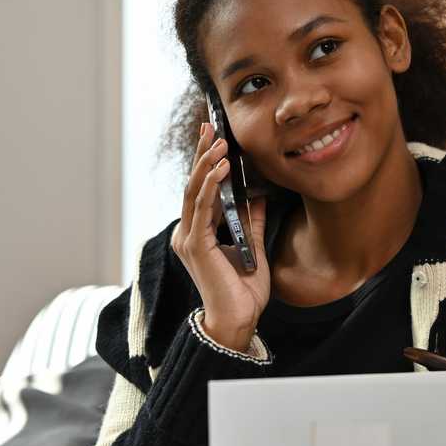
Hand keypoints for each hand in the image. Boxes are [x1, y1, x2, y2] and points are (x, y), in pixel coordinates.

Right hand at [170, 122, 269, 352]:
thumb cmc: (244, 290)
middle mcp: (188, 233)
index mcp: (199, 233)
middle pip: (194, 185)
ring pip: (195, 192)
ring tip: (218, 140)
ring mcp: (189, 239)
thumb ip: (250, 221)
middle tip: (210, 125)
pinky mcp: (196, 246)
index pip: (201, 190)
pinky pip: (203, 209)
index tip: (213, 136)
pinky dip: (212, 186)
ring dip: (207, 164)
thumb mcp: (253, 247)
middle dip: (202, 153)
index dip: (205, 162)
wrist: (239, 320)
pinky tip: (221, 168)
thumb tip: (257, 196)